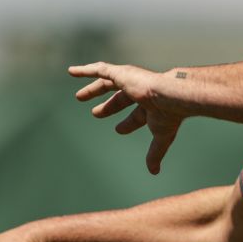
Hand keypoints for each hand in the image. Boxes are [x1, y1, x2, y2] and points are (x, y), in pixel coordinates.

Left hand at [69, 61, 183, 173]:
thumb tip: (154, 172)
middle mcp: (140, 91)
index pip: (136, 115)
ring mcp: (130, 80)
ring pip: (108, 83)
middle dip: (108, 107)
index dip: (127, 124)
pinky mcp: (121, 73)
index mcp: (150, 105)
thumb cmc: (168, 115)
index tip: (118, 130)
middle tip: (94, 114)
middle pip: (120, 99)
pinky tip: (71, 72)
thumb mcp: (161, 137)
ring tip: (79, 97)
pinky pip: (100, 69)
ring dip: (93, 89)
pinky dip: (85, 71)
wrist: (171, 95)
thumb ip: (155, 153)